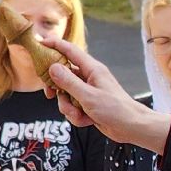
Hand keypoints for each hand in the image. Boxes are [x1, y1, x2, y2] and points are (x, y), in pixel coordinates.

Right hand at [41, 37, 170, 152]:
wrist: (131, 128)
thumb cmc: (115, 110)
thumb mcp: (88, 96)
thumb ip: (69, 82)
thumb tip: (52, 67)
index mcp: (92, 69)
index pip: (70, 50)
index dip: (54, 44)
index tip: (39, 42)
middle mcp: (89, 77)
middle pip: (61, 75)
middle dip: (56, 89)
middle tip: (51, 95)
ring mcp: (87, 91)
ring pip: (65, 95)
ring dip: (68, 108)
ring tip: (80, 114)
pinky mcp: (87, 104)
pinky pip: (72, 107)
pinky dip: (76, 116)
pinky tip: (87, 121)